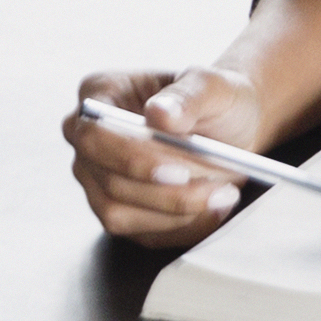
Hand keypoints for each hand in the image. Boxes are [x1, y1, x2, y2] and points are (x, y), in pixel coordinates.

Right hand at [64, 65, 265, 251]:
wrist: (232, 127)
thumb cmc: (215, 99)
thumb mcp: (213, 87)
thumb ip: (187, 96)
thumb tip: (159, 113)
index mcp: (99, 94)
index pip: (93, 134)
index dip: (131, 158)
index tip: (180, 171)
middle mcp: (88, 140)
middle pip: (107, 180)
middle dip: (164, 193)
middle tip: (217, 189)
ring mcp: (97, 179)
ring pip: (119, 214)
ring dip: (176, 212)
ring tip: (223, 194)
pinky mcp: (118, 211)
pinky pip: (139, 233)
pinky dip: (181, 226)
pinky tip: (213, 208)